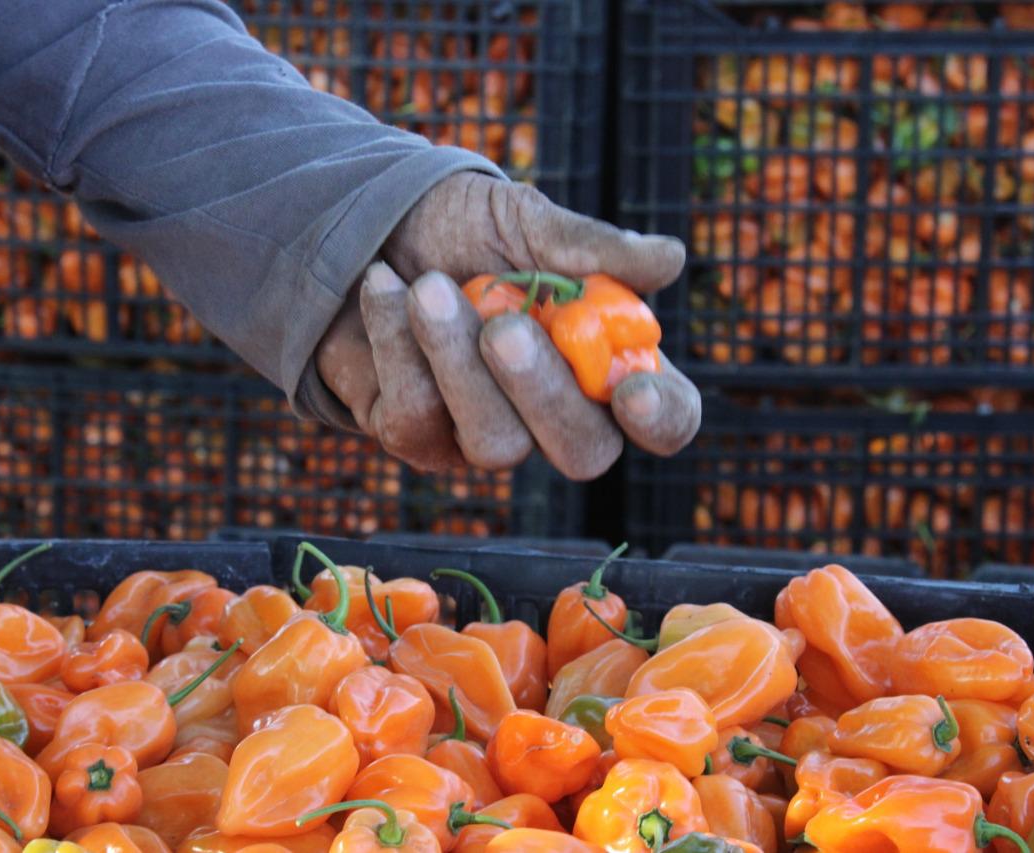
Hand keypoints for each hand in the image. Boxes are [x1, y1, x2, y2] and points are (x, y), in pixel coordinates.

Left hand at [315, 172, 700, 479]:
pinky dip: (398, 344)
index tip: (632, 390)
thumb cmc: (461, 230)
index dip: (662, 417)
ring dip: (457, 359)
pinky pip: (417, 419)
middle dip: (544, 392)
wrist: (364, 226)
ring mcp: (485, 435)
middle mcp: (555, 413)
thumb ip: (588, 246)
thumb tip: (669, 258)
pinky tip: (384, 287)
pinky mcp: (418, 439)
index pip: (665, 417)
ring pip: (496, 444)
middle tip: (505, 328)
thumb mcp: (523, 221)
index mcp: (606, 361)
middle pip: (583, 452)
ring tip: (427, 286)